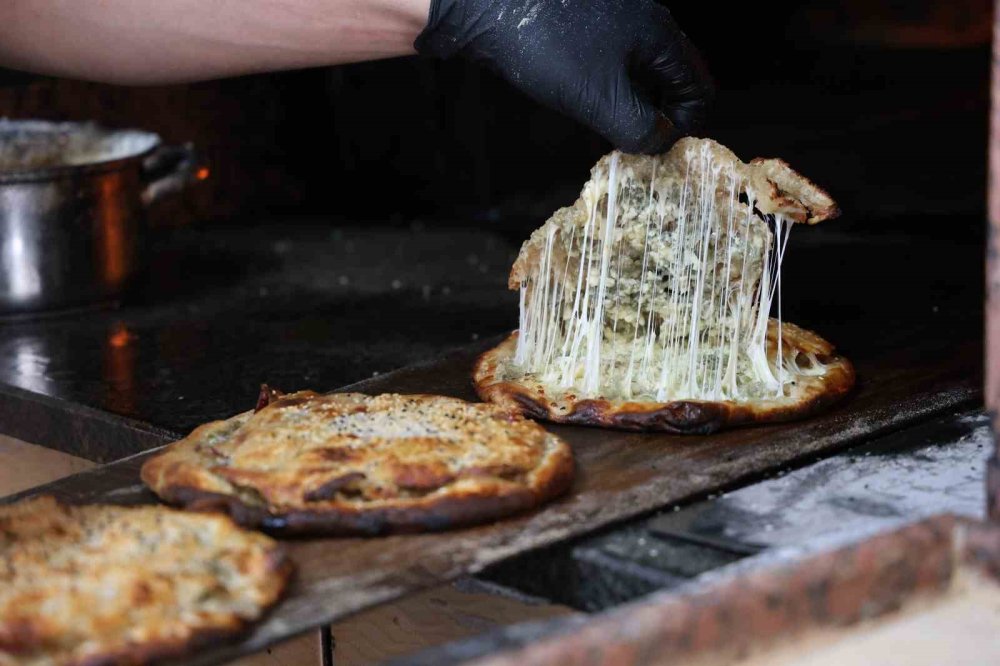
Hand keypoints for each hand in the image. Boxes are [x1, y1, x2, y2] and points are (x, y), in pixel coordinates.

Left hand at [415, 0, 712, 153]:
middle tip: (638, 148)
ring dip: (634, 108)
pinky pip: (614, 65)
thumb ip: (639, 128)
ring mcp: (615, 22)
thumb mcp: (600, 100)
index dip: (686, 126)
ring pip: (641, 74)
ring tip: (613, 136)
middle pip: (673, 79)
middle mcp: (645, 22)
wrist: (488, 6)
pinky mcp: (586, 27)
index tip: (659, 150)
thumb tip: (660, 143)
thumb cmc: (548, 47)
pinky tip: (590, 110)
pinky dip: (611, 92)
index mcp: (659, 36)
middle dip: (661, 117)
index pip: (699, 88)